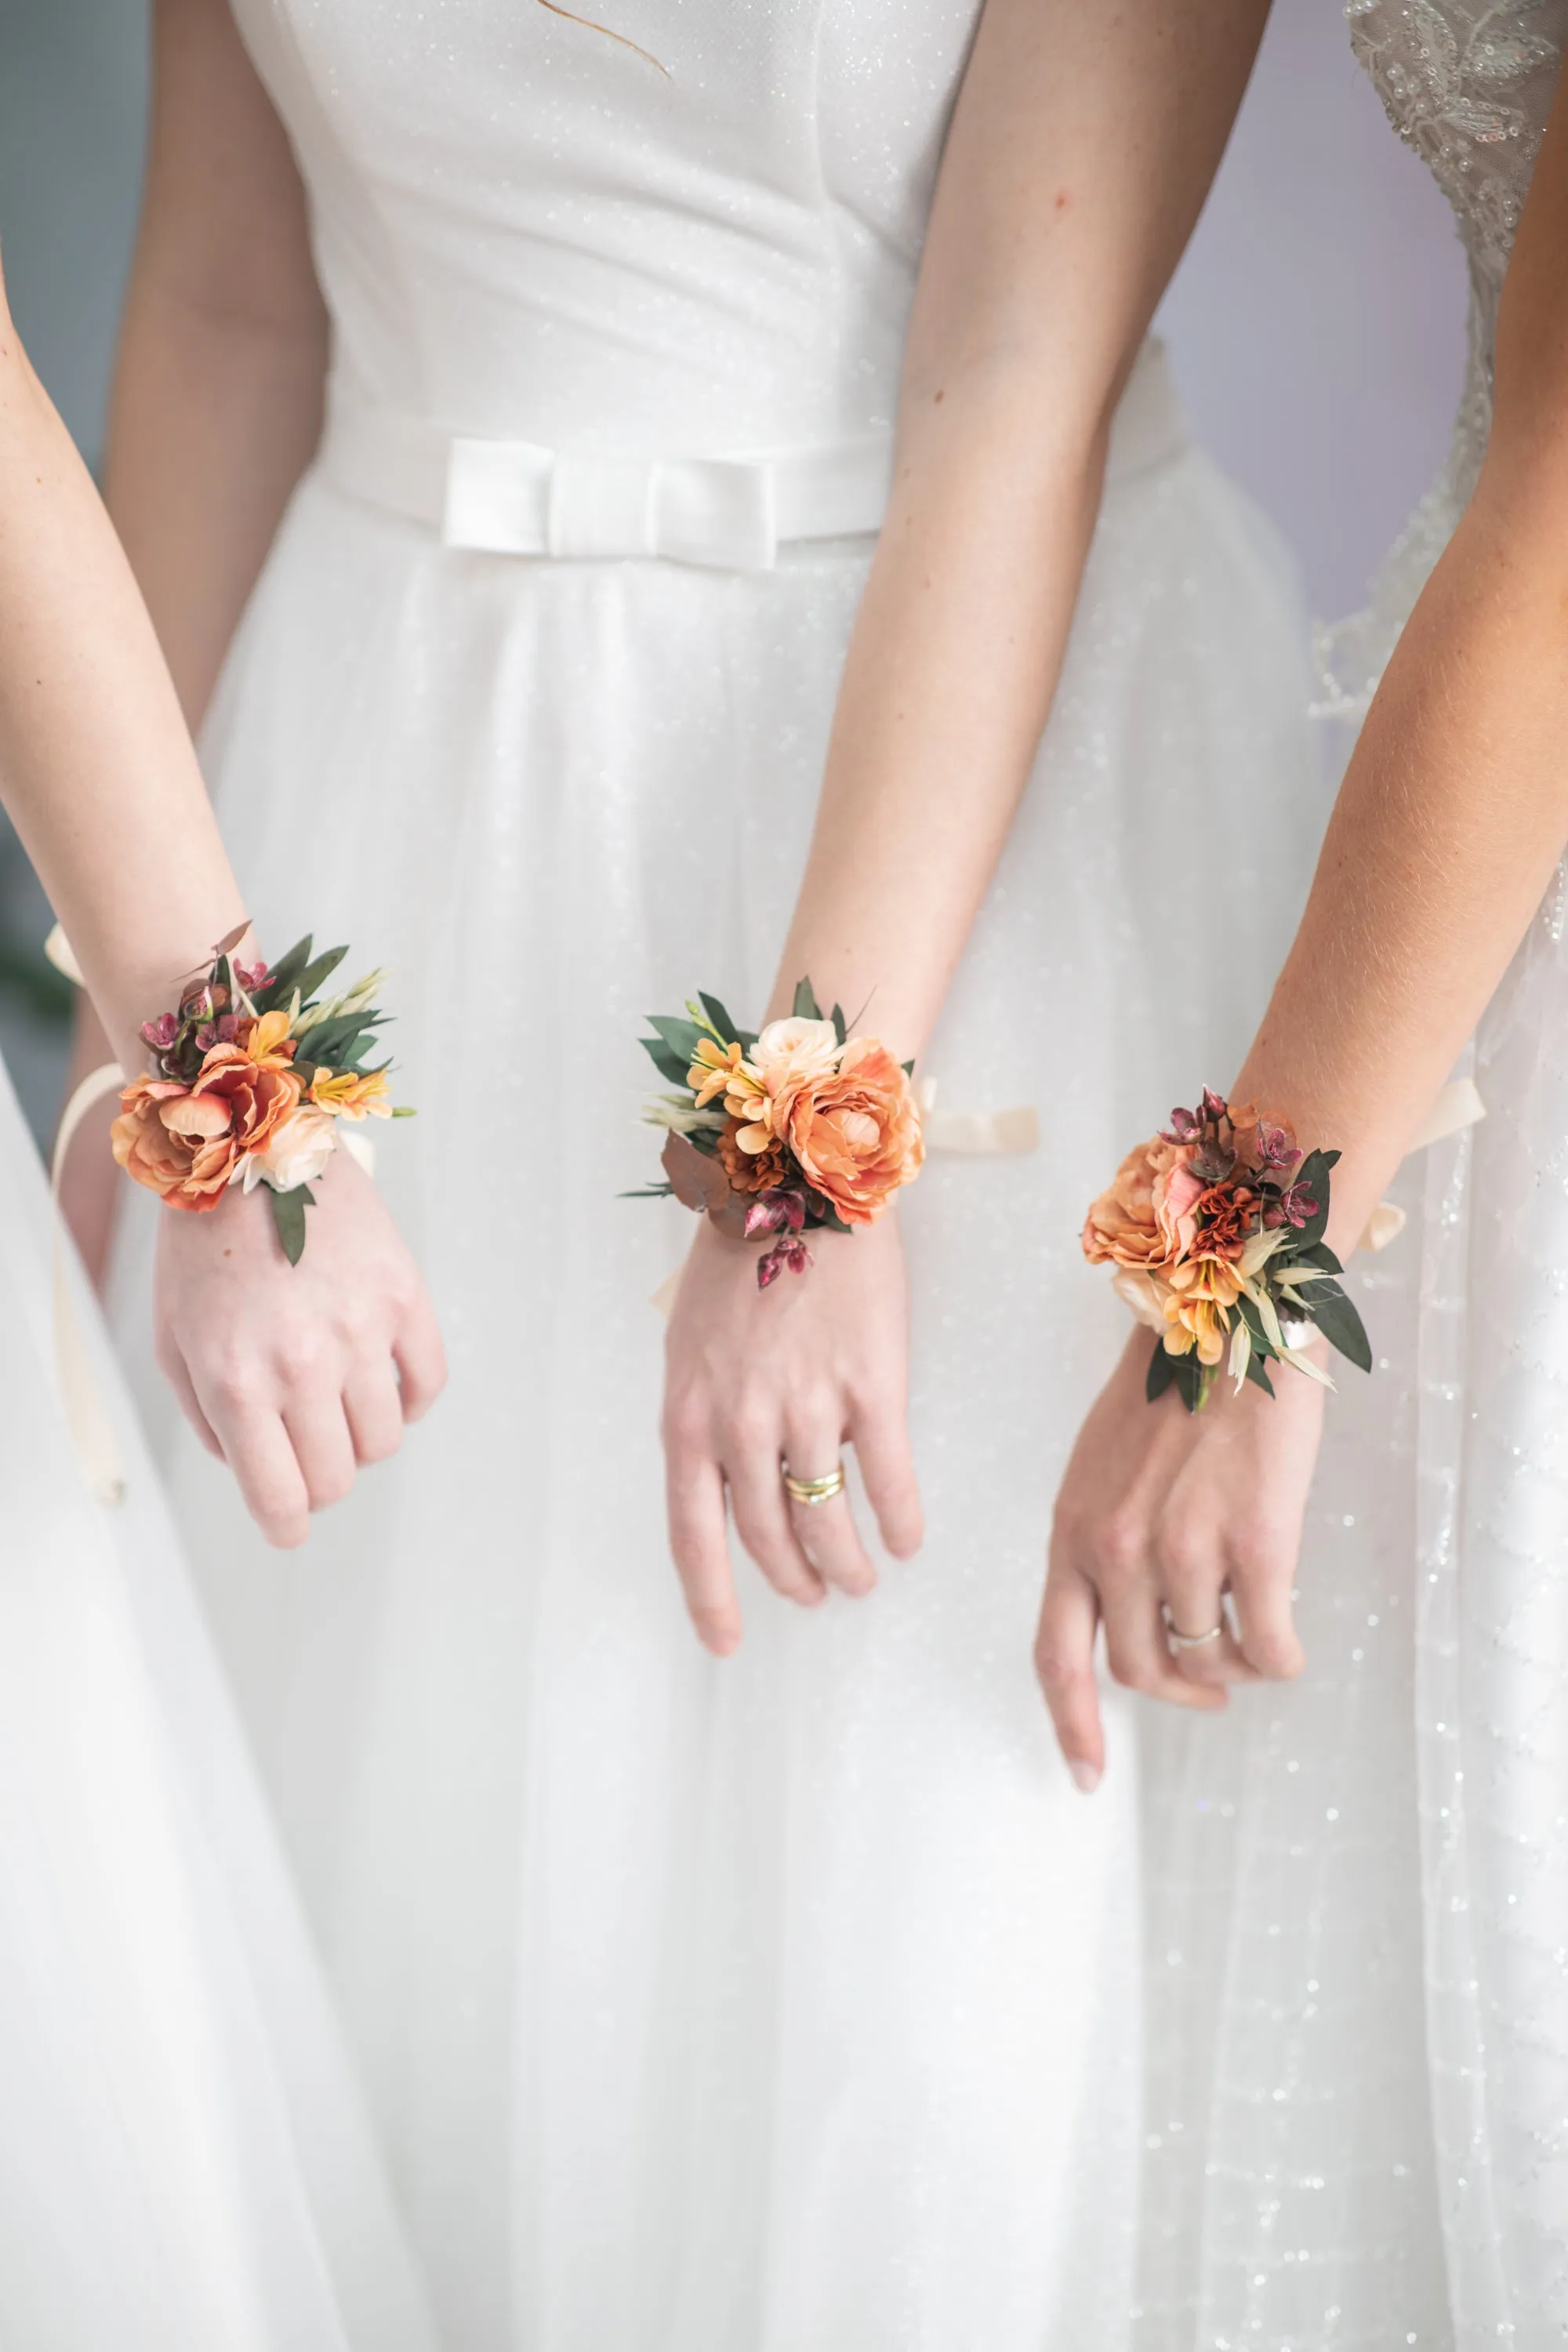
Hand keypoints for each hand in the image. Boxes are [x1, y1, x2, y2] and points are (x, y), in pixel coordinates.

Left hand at [153, 1148, 445, 1546]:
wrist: (250, 1149)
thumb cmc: (203, 1247)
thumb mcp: (174, 1341)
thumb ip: (208, 1418)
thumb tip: (255, 1468)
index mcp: (237, 1382)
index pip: (281, 1499)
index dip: (286, 1528)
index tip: (289, 1527)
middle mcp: (302, 1365)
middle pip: (337, 1478)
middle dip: (320, 1478)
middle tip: (308, 1448)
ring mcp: (360, 1331)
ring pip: (385, 1439)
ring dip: (362, 1437)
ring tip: (341, 1401)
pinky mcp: (403, 1296)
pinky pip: (427, 1383)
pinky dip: (409, 1397)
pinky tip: (383, 1377)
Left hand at [662, 1211, 923, 1653]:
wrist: (799, 1186)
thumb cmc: (738, 1259)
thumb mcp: (688, 1346)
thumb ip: (706, 1419)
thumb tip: (735, 1483)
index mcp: (687, 1418)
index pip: (693, 1536)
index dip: (712, 1599)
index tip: (725, 1641)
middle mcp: (742, 1425)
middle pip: (768, 1538)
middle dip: (793, 1579)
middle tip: (814, 1595)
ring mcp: (808, 1408)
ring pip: (828, 1521)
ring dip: (846, 1564)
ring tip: (860, 1578)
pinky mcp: (872, 1388)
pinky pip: (890, 1480)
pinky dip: (900, 1521)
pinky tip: (906, 1540)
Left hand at [1037, 1327, 1325, 1788]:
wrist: (1232, 1320)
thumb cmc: (1170, 1386)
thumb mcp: (1100, 1466)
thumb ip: (1101, 1540)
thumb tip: (1126, 1616)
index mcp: (1071, 1530)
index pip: (1056, 1652)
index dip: (1071, 1722)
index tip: (1086, 1773)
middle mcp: (1117, 1548)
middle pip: (1139, 1672)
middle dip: (1179, 1692)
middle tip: (1210, 1684)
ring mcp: (1186, 1550)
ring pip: (1208, 1661)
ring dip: (1234, 1667)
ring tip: (1252, 1638)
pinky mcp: (1255, 1544)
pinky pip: (1269, 1646)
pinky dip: (1280, 1658)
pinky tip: (1286, 1638)